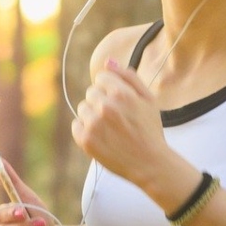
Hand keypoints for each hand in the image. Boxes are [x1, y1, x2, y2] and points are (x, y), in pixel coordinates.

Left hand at [71, 59, 167, 182]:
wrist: (149, 163)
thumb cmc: (150, 130)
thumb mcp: (148, 99)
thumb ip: (128, 77)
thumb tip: (108, 61)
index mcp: (121, 93)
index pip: (101, 78)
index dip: (111, 89)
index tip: (119, 102)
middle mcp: (105, 107)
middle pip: (91, 92)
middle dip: (102, 102)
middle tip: (117, 118)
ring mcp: (93, 124)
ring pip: (83, 108)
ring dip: (93, 115)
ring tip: (110, 129)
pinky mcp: (85, 140)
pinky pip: (76, 125)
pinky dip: (85, 130)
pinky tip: (102, 137)